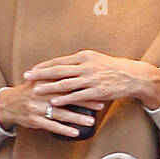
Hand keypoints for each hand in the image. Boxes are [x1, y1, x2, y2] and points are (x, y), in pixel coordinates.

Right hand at [0, 80, 103, 137]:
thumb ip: (57, 77)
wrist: (8, 104)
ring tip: (91, 121)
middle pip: (66, 96)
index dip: (84, 85)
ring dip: (77, 117)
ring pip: (60, 113)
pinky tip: (75, 132)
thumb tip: (80, 73)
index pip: (67, 81)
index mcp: (44, 80)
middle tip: (100, 104)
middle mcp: (41, 93)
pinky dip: (64, 129)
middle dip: (85, 101)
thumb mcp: (41, 80)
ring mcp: (37, 107)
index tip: (98, 88)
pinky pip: (51, 126)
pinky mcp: (34, 120)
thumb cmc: (30, 92)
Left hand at [25, 50, 159, 109]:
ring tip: (36, 90)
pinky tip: (53, 102)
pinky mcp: (96, 91)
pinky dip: (64, 98)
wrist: (132, 76)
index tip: (33, 68)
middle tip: (27, 76)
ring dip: (49, 87)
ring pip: (65, 83)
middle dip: (41, 73)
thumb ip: (81, 64)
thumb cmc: (114, 69)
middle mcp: (86, 66)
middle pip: (58, 70)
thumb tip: (67, 66)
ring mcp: (91, 79)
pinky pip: (76, 96)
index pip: (60, 60)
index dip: (45, 65)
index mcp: (84, 57)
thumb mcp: (96, 61)